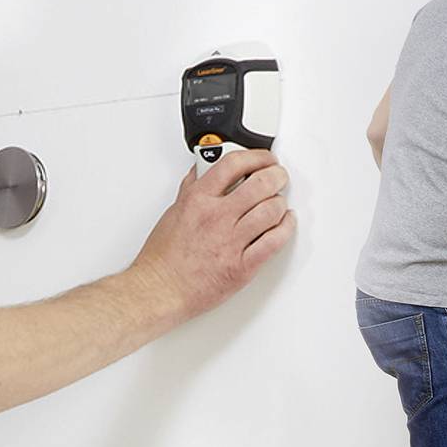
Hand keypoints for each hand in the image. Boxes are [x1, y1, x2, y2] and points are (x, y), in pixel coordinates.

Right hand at [131, 149, 294, 320]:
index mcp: (198, 199)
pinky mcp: (243, 266)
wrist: (160, 290)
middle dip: (277, 176)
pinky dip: (286, 227)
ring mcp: (232, 241)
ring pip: (272, 210)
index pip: (234, 163)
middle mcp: (217, 217)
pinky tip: (285, 222)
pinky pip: (275, 241)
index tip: (265, 158)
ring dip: (280, 203)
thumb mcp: (174, 211)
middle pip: (261, 183)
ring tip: (279, 202)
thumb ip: (192, 188)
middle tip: (279, 177)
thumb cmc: (163, 257)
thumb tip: (202, 169)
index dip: (257, 156)